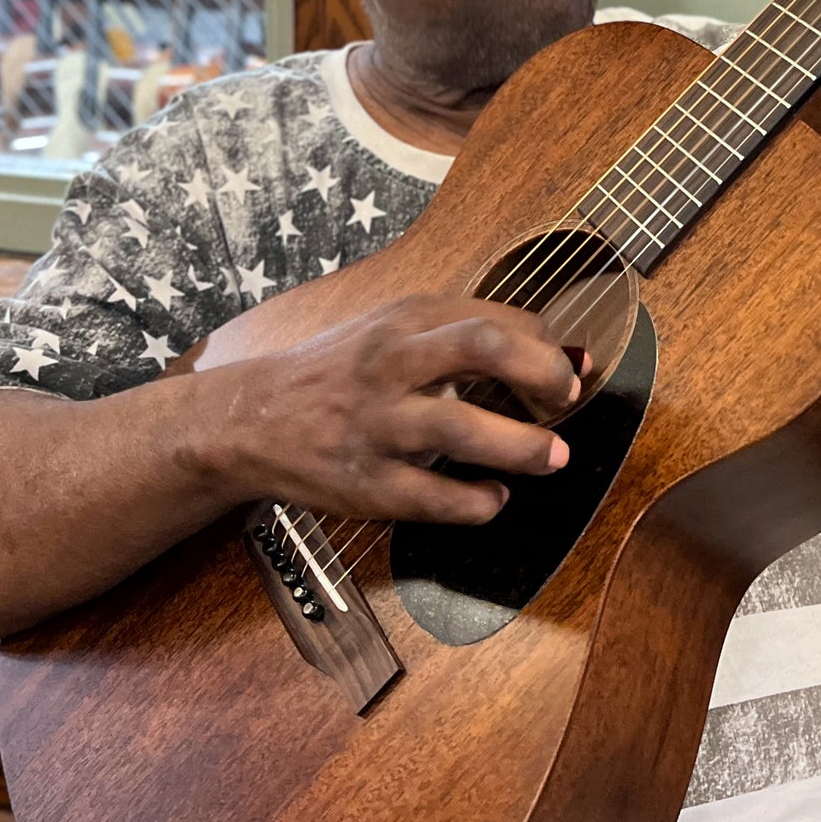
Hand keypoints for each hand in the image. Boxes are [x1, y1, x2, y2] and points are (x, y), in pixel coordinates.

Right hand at [214, 295, 583, 525]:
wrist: (250, 420)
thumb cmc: (341, 373)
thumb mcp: (392, 333)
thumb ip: (465, 337)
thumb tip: (562, 354)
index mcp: (403, 322)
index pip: (494, 319)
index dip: (545, 346)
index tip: (570, 370)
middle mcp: (390, 365)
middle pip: (480, 348)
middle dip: (539, 373)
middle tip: (565, 399)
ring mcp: (376, 425)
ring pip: (459, 428)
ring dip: (520, 446)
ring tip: (553, 457)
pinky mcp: (365, 484)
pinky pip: (433, 498)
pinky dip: (476, 502)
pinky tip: (493, 497)